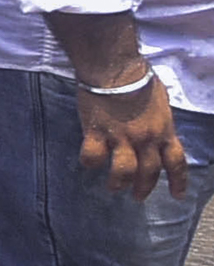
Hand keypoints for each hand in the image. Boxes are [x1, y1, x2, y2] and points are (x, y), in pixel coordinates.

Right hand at [82, 72, 187, 200]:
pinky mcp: (97, 133)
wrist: (114, 68)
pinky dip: (90, 162)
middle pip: (149, 172)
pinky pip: (93, 156)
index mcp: (164, 132)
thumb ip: (160, 120)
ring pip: (123, 172)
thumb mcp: (161, 102)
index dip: (178, 182)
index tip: (177, 195)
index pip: (176, 163)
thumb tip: (158, 127)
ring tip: (114, 187)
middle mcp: (145, 140)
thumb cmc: (139, 78)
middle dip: (144, 188)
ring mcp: (121, 138)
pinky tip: (88, 163)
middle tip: (138, 197)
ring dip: (118, 183)